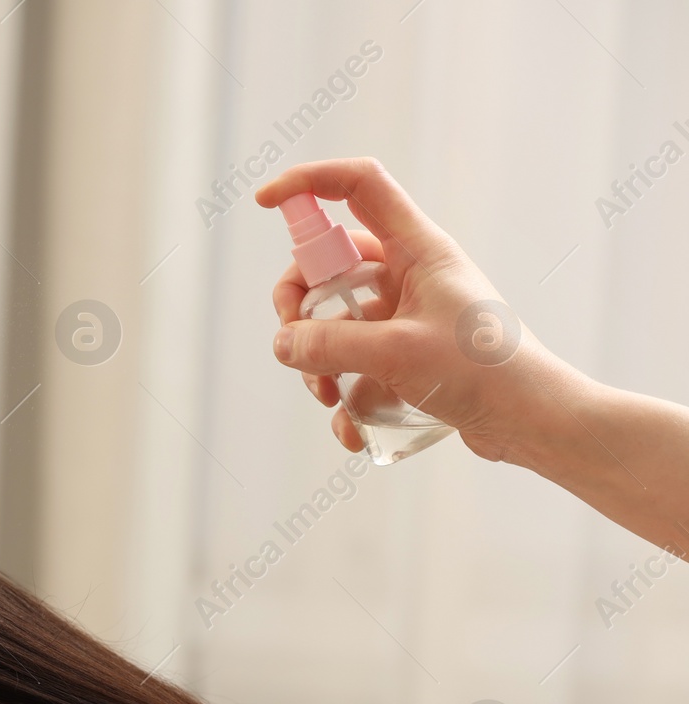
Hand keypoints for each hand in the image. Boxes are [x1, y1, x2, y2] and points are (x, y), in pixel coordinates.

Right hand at [256, 157, 578, 464]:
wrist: (531, 423)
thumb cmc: (483, 374)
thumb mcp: (397, 353)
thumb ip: (330, 345)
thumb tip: (282, 344)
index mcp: (417, 250)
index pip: (359, 187)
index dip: (310, 182)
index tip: (266, 201)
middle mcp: (407, 276)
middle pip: (327, 266)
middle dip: (298, 305)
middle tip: (293, 341)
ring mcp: (402, 319)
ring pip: (332, 324)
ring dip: (316, 362)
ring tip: (330, 397)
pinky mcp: (401, 359)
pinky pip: (351, 368)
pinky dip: (342, 397)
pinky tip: (352, 428)